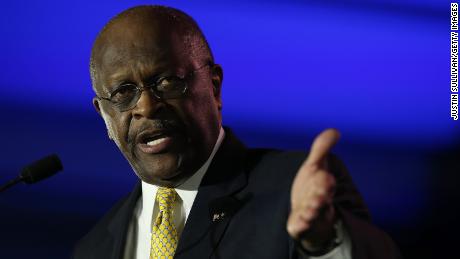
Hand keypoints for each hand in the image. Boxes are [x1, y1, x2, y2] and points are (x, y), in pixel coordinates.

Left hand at [287, 129, 339, 251]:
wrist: (308, 213)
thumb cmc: (313, 187)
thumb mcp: (314, 166)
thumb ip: (321, 149)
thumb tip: (335, 130)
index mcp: (324, 187)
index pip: (325, 183)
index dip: (324, 181)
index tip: (324, 176)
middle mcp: (319, 202)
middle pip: (321, 199)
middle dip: (320, 196)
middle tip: (318, 194)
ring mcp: (310, 216)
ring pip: (312, 215)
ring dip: (311, 212)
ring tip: (308, 210)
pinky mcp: (300, 226)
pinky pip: (300, 228)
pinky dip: (300, 226)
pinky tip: (295, 225)